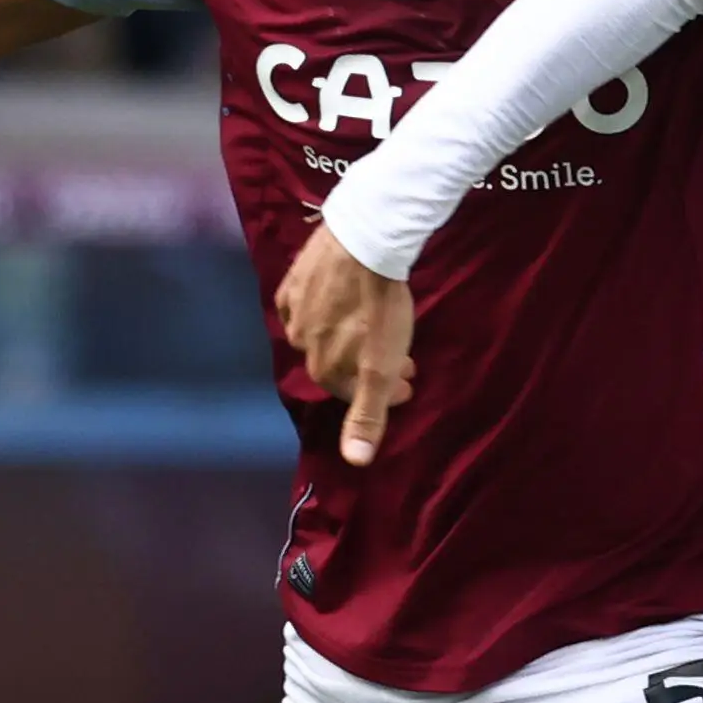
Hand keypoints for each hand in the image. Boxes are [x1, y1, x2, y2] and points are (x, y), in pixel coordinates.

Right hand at [275, 219, 416, 466]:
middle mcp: (299, 342)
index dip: (383, 392)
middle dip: (370, 367)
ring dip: (351, 339)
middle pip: (340, 363)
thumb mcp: (382, 366)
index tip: (409, 381)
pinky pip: (307, 304)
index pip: (354, 392)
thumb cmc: (380, 306)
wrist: (365, 240)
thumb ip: (368, 414)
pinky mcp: (293, 278)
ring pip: (323, 334)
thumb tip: (355, 461)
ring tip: (378, 329)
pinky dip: (325, 311)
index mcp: (322, 368)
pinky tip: (343, 304)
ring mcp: (294, 308)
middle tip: (404, 358)